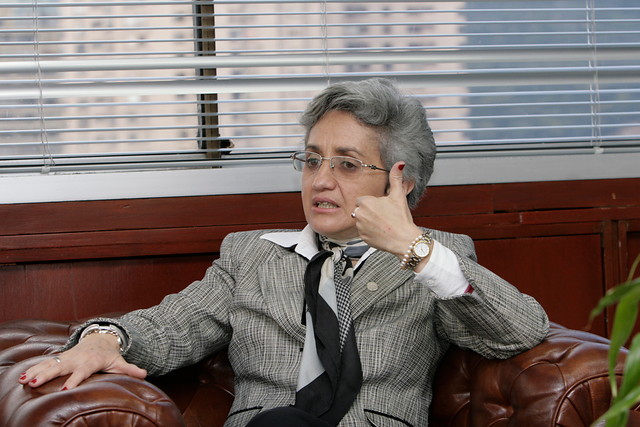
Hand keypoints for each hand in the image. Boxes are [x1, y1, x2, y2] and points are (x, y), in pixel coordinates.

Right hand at [18, 332, 146, 389]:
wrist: (101, 339)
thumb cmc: (110, 355)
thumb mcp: (120, 362)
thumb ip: (130, 369)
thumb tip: (145, 373)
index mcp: (90, 362)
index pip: (82, 372)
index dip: (75, 380)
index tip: (67, 388)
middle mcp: (77, 359)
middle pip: (61, 368)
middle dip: (47, 375)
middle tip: (34, 383)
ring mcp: (67, 358)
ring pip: (50, 365)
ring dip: (36, 372)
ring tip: (24, 380)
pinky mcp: (61, 359)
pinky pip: (45, 363)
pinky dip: (33, 368)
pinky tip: (22, 376)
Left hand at [354, 161, 424, 258]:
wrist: (404, 240)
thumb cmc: (401, 219)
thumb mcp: (398, 196)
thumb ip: (396, 178)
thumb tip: (399, 164)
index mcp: (366, 202)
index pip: (362, 199)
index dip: (372, 202)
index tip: (381, 207)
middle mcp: (360, 214)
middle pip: (361, 209)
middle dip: (369, 211)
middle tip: (383, 215)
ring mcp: (360, 227)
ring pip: (361, 220)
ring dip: (368, 221)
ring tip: (382, 223)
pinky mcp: (362, 237)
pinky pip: (363, 231)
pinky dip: (369, 231)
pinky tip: (380, 231)